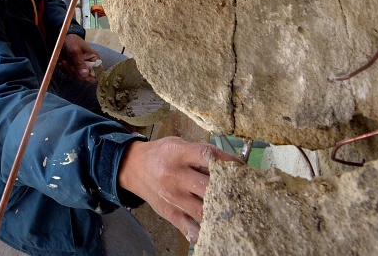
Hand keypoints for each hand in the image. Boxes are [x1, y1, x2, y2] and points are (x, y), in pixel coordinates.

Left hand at [58, 34, 98, 82]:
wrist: (61, 39)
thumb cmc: (72, 41)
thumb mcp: (76, 51)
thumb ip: (80, 63)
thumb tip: (85, 75)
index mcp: (94, 59)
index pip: (98, 72)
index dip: (92, 75)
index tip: (83, 74)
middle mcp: (89, 65)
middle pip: (87, 77)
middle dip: (77, 73)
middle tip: (70, 66)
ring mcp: (80, 68)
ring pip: (78, 77)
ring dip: (69, 71)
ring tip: (64, 62)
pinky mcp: (73, 69)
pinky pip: (70, 74)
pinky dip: (65, 70)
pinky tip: (62, 63)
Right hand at [117, 137, 241, 243]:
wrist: (133, 167)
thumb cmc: (161, 155)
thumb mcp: (178, 145)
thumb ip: (200, 154)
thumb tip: (230, 166)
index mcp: (178, 154)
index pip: (208, 156)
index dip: (229, 162)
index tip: (243, 168)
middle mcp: (175, 175)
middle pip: (208, 186)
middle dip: (229, 190)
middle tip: (244, 193)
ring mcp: (172, 196)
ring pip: (203, 209)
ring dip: (221, 212)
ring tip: (236, 211)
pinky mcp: (169, 212)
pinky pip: (189, 228)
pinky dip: (203, 232)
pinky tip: (215, 230)